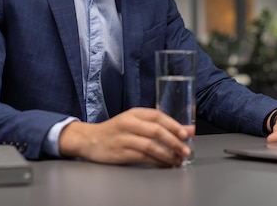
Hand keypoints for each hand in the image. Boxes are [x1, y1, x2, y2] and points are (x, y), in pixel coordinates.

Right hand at [57, 107, 192, 166]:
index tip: (186, 133)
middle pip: (156, 131)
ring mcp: (124, 138)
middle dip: (174, 141)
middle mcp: (129, 124)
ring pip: (150, 146)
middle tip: (186, 149)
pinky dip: (156, 161)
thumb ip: (154, 124)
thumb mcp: (132, 121)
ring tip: (177, 159)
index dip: (173, 124)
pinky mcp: (120, 153)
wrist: (89, 139)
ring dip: (167, 154)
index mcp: (134, 113)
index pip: (157, 115)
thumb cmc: (115, 130)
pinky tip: (164, 164)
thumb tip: (182, 130)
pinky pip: (142, 157)